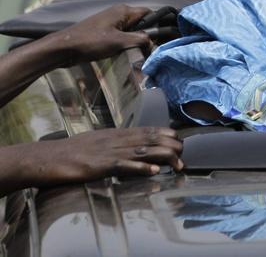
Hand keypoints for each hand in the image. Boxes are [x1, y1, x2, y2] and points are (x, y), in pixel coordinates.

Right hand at [9, 128, 182, 187]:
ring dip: (163, 156)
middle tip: (184, 153)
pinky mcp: (99, 166)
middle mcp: (115, 140)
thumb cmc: (69, 152)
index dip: (164, 133)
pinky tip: (154, 172)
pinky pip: (124, 166)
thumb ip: (111, 142)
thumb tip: (126, 146)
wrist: (45, 157)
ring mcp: (108, 152)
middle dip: (170, 145)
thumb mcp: (95, 142)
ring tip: (179, 162)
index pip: (145, 130)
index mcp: (114, 134)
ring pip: (142, 151)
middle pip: (149, 139)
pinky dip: (140, 168)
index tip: (178, 137)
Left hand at [45, 4, 153, 64]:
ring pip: (132, 29)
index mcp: (124, 11)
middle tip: (152, 48)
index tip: (165, 38)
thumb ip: (140, 40)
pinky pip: (122, 34)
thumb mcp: (119, 42)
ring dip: (136, 40)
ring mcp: (110, 21)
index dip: (159, 24)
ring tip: (141, 52)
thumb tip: (153, 42)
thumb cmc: (91, 42)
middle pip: (141, 22)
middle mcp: (118, 13)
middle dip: (147, 34)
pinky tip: (126, 52)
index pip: (150, 13)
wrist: (63, 48)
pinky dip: (126, 42)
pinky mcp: (104, 31)